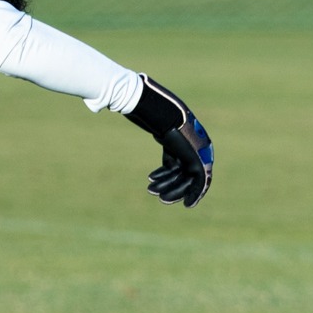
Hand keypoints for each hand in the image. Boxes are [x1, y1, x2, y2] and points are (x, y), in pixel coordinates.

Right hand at [127, 77, 212, 207]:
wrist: (160, 112)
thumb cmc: (148, 111)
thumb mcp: (147, 122)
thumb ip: (140, 125)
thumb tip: (113, 107)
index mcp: (182, 136)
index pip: (177, 160)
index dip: (166, 174)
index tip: (150, 181)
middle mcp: (193, 146)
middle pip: (182, 171)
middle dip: (169, 185)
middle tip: (153, 194)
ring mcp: (197, 152)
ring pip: (188, 178)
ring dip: (174, 190)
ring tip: (157, 195)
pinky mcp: (198, 160)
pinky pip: (198, 182)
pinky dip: (193, 194)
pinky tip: (186, 204)